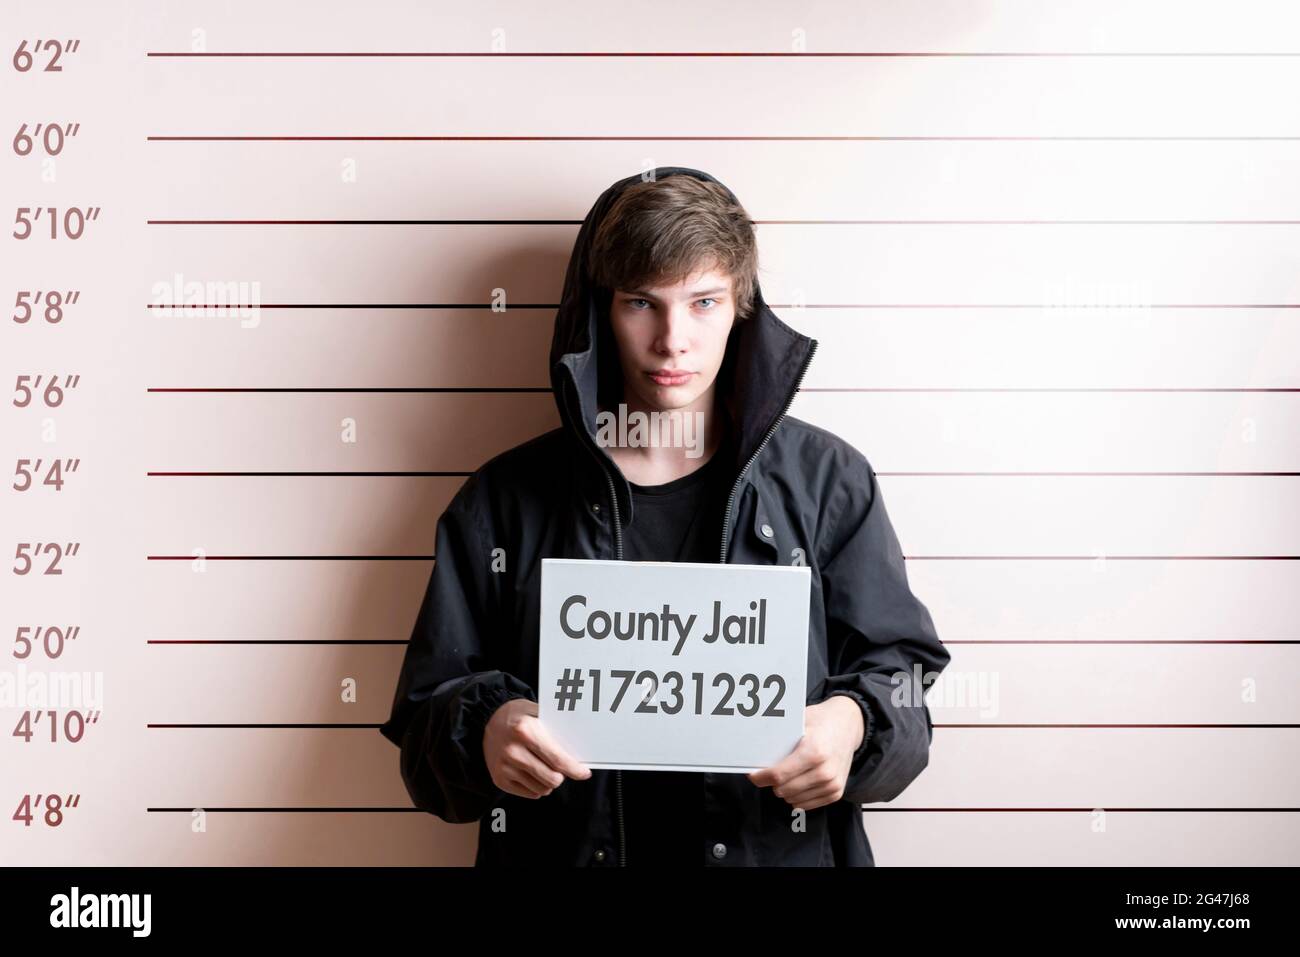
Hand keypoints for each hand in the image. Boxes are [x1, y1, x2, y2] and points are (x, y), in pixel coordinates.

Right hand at [483, 698, 591, 798]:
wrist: (487, 720)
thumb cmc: (518, 716)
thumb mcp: (538, 712)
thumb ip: (557, 730)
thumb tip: (579, 750)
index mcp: (526, 731)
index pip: (558, 759)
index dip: (575, 769)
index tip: (584, 772)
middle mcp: (513, 751)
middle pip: (552, 779)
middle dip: (562, 775)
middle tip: (561, 767)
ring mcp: (505, 768)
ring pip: (543, 789)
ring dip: (549, 781)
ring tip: (544, 766)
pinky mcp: (499, 780)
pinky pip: (531, 793)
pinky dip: (537, 786)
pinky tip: (533, 771)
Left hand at [746, 696, 864, 810]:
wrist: (849, 725)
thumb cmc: (820, 722)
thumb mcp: (799, 722)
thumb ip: (779, 738)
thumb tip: (753, 752)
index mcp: (814, 752)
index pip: (779, 775)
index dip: (761, 777)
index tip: (753, 775)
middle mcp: (825, 771)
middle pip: (783, 790)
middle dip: (772, 782)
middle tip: (772, 770)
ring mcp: (832, 784)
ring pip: (793, 800)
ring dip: (785, 789)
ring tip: (788, 773)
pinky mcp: (836, 793)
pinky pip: (805, 804)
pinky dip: (797, 795)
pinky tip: (798, 781)